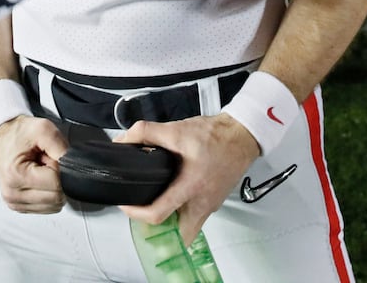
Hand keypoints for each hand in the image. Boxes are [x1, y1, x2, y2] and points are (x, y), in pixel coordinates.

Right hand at [0, 115, 68, 213]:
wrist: (4, 137)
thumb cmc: (21, 133)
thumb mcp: (44, 129)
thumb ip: (62, 148)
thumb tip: (75, 168)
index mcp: (16, 175)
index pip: (56, 183)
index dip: (61, 168)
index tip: (51, 157)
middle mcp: (13, 194)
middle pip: (56, 197)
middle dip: (58, 178)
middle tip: (46, 162)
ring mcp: (15, 203)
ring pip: (54, 205)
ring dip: (53, 187)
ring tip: (41, 169)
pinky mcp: (19, 207)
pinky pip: (47, 207)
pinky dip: (48, 193)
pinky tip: (39, 179)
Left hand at [116, 113, 259, 244]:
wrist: (242, 135)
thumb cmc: (217, 135)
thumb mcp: (177, 129)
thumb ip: (146, 132)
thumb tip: (124, 140)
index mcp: (191, 186)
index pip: (158, 214)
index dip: (136, 213)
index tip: (127, 205)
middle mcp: (202, 202)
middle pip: (178, 237)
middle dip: (159, 233)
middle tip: (146, 215)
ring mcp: (210, 206)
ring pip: (187, 230)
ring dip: (171, 224)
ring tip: (158, 204)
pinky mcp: (213, 202)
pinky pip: (195, 218)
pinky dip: (182, 213)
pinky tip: (175, 195)